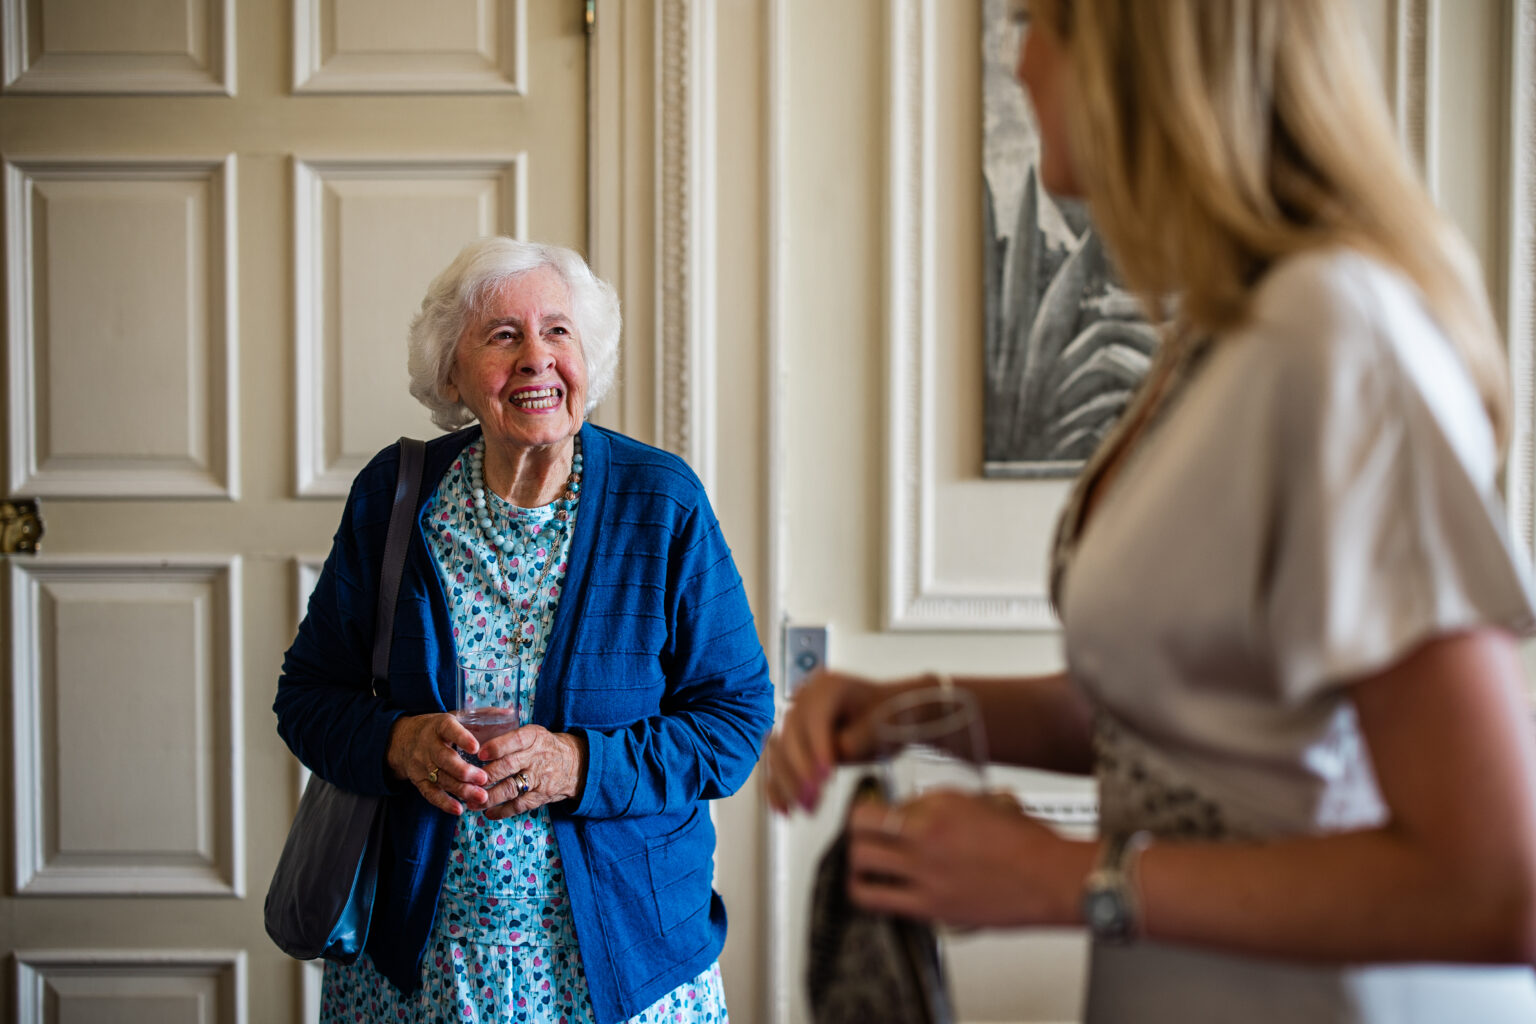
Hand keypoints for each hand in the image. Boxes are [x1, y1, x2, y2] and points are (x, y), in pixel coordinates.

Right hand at [387, 712, 488, 815]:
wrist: (404, 740)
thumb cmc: (440, 729)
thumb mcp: (456, 716)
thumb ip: (482, 715)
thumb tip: (511, 712)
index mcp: (440, 725)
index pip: (449, 729)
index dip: (462, 738)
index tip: (476, 748)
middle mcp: (428, 745)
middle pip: (444, 759)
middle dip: (464, 771)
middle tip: (484, 778)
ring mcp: (422, 764)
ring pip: (441, 778)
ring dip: (461, 789)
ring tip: (481, 796)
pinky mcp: (419, 781)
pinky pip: (430, 794)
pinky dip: (444, 803)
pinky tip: (460, 809)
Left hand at [480, 726, 587, 819]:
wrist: (575, 764)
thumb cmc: (544, 746)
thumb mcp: (533, 734)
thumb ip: (509, 738)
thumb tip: (474, 743)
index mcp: (534, 737)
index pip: (515, 740)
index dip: (497, 747)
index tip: (479, 754)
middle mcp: (537, 757)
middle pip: (509, 766)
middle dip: (486, 775)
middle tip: (466, 781)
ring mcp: (539, 778)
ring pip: (511, 789)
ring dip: (489, 797)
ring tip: (471, 802)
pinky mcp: (541, 796)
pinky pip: (519, 806)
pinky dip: (502, 811)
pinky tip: (488, 813)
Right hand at [764, 669, 903, 813]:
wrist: (890, 715)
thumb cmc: (890, 716)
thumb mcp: (881, 726)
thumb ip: (854, 741)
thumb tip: (827, 759)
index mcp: (827, 686)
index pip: (815, 718)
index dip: (817, 748)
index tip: (825, 777)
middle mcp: (804, 698)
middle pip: (791, 736)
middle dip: (801, 772)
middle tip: (814, 799)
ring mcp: (796, 719)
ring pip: (779, 753)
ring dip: (787, 784)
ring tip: (806, 808)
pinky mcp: (792, 740)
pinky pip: (777, 764)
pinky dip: (778, 786)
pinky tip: (784, 808)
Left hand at [845, 788, 1088, 929]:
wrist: (1051, 878)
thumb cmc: (1030, 843)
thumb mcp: (983, 802)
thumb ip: (944, 804)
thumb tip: (916, 808)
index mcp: (941, 806)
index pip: (884, 802)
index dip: (871, 807)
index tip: (872, 811)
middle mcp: (927, 836)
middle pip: (860, 830)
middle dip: (855, 831)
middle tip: (861, 836)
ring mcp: (926, 874)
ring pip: (861, 865)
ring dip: (855, 862)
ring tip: (862, 864)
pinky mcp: (931, 907)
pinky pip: (880, 901)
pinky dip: (868, 893)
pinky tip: (874, 890)